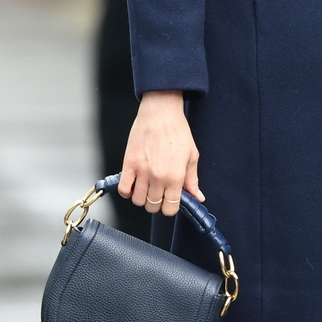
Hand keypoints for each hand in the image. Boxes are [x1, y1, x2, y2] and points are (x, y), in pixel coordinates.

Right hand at [118, 90, 203, 215]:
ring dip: (142, 198)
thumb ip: (192, 180)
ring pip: (138, 200)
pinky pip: (124, 189)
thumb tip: (198, 197)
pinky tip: (133, 185)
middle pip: (153, 206)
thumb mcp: (191, 156)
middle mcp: (158, 177)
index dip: (170, 208)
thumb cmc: (177, 131)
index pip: (170, 208)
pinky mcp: (128, 164)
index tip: (169, 202)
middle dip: (156, 204)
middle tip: (158, 193)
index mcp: (176, 177)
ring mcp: (142, 172)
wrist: (160, 113)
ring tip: (146, 188)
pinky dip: (127, 191)